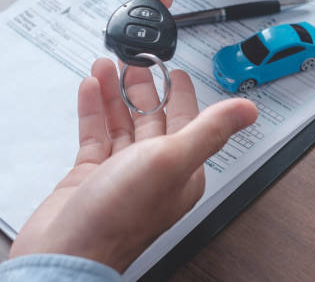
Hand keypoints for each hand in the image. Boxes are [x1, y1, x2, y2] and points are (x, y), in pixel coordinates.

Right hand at [9, 58, 256, 272]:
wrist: (66, 253)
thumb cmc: (119, 216)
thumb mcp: (172, 161)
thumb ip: (210, 130)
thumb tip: (248, 110)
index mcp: (181, 169)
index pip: (187, 120)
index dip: (181, 93)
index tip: (174, 71)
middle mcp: (154, 170)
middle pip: (152, 118)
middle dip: (143, 88)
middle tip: (135, 62)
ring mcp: (121, 173)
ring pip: (122, 123)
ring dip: (115, 93)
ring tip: (106, 66)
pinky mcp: (91, 176)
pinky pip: (96, 135)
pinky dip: (93, 110)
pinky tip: (91, 89)